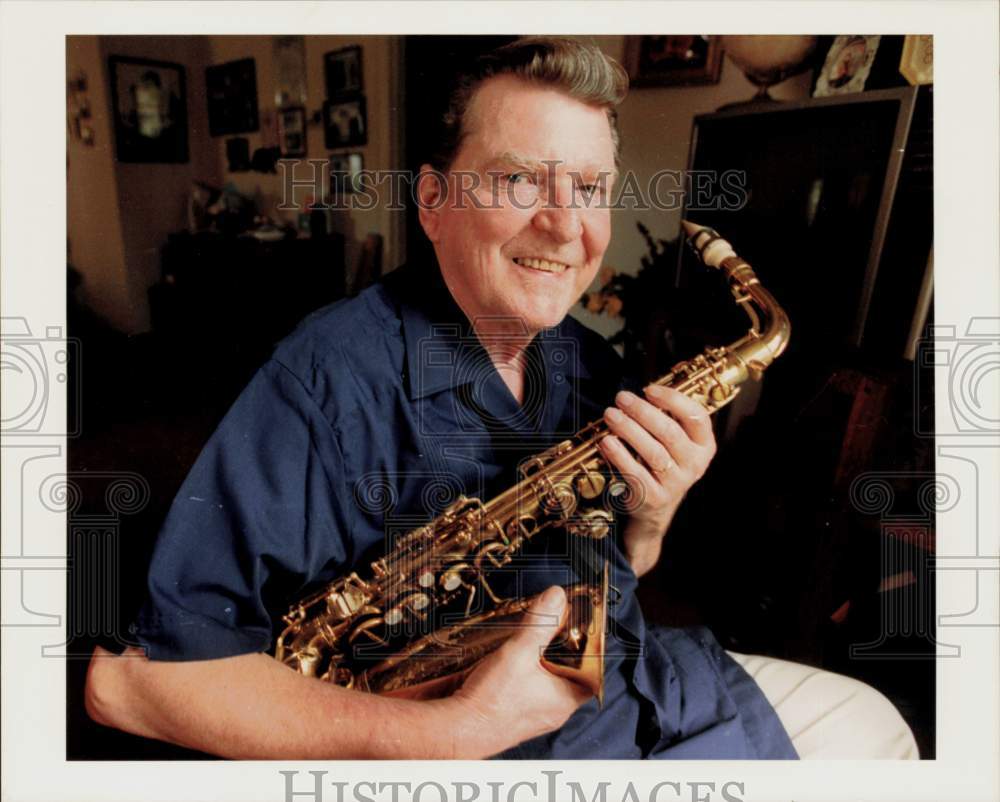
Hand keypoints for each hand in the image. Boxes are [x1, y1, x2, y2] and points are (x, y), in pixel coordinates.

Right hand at [448, 586, 591, 757]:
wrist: (457, 730)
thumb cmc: (492, 702)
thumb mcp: (519, 651)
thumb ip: (541, 622)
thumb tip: (556, 597)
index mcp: (566, 699)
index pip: (589, 670)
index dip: (584, 648)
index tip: (575, 628)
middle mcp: (553, 710)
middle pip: (566, 672)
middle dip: (556, 649)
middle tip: (548, 628)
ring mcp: (533, 714)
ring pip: (543, 680)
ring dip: (535, 661)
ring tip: (526, 640)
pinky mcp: (513, 714)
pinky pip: (524, 689)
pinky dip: (519, 673)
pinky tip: (506, 661)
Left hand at [597, 385, 715, 574]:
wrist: (655, 508)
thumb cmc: (662, 463)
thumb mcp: (674, 443)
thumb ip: (665, 417)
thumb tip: (642, 391)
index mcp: (704, 445)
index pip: (696, 416)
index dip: (673, 399)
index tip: (648, 388)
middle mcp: (694, 464)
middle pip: (670, 433)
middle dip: (643, 412)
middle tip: (621, 397)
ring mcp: (676, 483)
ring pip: (653, 452)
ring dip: (629, 430)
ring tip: (610, 414)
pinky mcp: (655, 498)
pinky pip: (636, 473)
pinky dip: (619, 456)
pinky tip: (607, 441)